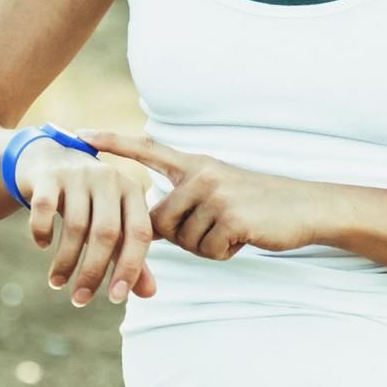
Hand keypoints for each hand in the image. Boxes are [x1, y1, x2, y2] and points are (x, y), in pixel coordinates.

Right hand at [17, 135, 158, 306]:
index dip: (130, 268)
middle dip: (92, 272)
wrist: (49, 158)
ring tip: (57, 283)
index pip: (140, 233)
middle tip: (79, 299)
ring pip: (76, 225)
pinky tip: (42, 245)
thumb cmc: (89, 200)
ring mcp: (79, 173)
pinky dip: (42, 231)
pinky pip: (44, 208)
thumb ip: (130, 255)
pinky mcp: (48, 174)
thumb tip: (150, 293)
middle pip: (107, 233)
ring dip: (65, 261)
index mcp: (133, 191)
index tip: (115, 298)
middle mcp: (110, 178)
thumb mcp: (113, 222)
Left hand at [76, 127, 330, 259]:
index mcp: (196, 164)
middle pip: (158, 220)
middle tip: (216, 228)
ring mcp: (216, 194)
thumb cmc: (260, 205)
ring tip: (234, 228)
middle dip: (181, 236)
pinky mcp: (231, 218)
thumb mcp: (219, 191)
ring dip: (206, 245)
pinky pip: (206, 250)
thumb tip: (147, 226)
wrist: (306, 208)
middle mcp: (202, 173)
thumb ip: (184, 200)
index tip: (80, 134)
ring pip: (182, 240)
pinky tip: (245, 236)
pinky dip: (224, 252)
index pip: (147, 150)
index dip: (113, 142)